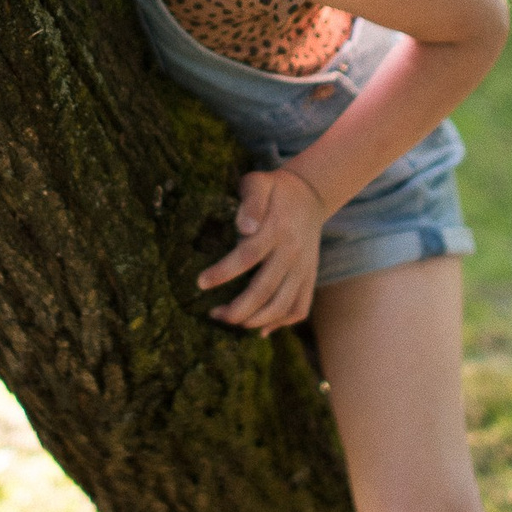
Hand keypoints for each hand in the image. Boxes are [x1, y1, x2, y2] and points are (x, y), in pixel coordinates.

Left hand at [198, 167, 332, 333]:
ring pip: (282, 305)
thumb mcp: (259, 182)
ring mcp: (304, 268)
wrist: (310, 195)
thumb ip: (251, 201)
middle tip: (213, 314)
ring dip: (255, 320)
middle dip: (237, 309)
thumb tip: (243, 229)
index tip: (200, 284)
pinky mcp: (310, 277)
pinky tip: (260, 329)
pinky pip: (300, 308)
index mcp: (277, 229)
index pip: (247, 256)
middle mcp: (293, 253)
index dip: (223, 273)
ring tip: (230, 321)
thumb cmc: (275, 190)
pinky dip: (281, 323)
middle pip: (264, 290)